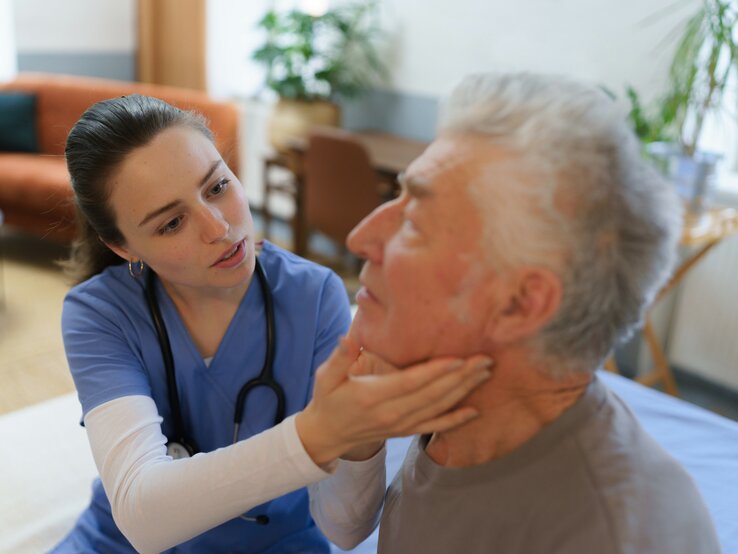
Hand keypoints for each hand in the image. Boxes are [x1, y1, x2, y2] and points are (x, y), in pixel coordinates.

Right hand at [295, 337, 492, 465]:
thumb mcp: (326, 376)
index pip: (411, 383)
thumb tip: (348, 338)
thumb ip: (340, 358)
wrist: (327, 435)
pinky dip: (455, 420)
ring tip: (485, 373)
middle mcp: (391, 413)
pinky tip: (474, 411)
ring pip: (438, 408)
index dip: (436, 371)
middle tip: (485, 359)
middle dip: (461, 377)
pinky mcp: (404, 431)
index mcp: (373, 396)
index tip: (459, 357)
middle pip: (432, 395)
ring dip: (464, 391)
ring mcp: (400, 425)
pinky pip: (434, 427)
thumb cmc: (327, 399)